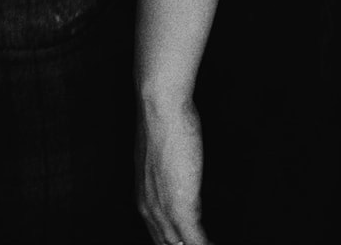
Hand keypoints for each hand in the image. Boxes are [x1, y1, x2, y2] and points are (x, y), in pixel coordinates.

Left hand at [138, 92, 211, 244]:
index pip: (159, 237)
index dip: (175, 243)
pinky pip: (196, 242)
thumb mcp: (163, 158)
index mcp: (144, 200)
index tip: (189, 243)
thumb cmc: (163, 123)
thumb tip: (182, 180)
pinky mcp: (181, 208)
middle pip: (167, 244)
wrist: (160, 108)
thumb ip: (171, 177)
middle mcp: (150, 210)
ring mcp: (165, 211)